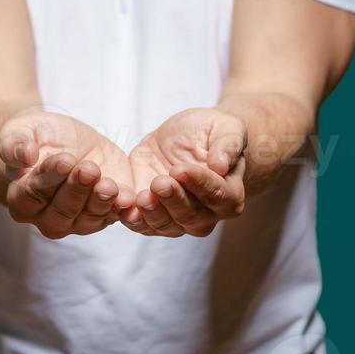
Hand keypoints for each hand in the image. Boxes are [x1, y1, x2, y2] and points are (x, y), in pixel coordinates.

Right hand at [0, 109, 134, 238]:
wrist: (64, 139)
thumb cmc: (35, 137)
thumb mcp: (18, 131)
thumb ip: (14, 144)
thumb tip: (24, 155)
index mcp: (21, 200)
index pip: (33, 194)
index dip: (49, 178)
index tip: (65, 160)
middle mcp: (48, 217)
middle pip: (62, 212)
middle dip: (77, 190)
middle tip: (89, 169)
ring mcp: (78, 220)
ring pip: (89, 218)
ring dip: (101, 202)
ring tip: (109, 184)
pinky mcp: (105, 212)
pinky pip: (114, 215)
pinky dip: (122, 208)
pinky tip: (128, 197)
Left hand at [122, 108, 246, 237]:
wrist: (185, 137)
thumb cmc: (212, 132)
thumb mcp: (226, 128)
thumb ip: (228, 145)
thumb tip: (221, 165)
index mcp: (230, 194)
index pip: (217, 195)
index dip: (199, 183)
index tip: (180, 169)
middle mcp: (207, 214)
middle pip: (191, 216)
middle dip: (173, 200)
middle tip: (159, 183)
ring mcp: (179, 219)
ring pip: (166, 225)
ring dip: (153, 213)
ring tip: (142, 196)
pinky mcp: (153, 215)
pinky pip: (143, 225)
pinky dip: (134, 219)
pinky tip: (125, 209)